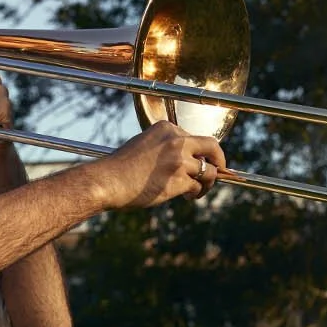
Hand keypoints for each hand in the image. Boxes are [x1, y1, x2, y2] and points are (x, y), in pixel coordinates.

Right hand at [93, 120, 226, 209]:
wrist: (107, 181)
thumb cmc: (120, 168)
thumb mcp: (143, 146)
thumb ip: (164, 148)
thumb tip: (186, 162)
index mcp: (166, 128)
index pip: (193, 137)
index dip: (198, 152)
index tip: (199, 161)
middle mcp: (176, 140)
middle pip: (211, 147)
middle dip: (218, 159)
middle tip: (219, 169)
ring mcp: (179, 160)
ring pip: (209, 170)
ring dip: (208, 182)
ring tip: (199, 191)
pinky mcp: (179, 179)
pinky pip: (198, 186)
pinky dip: (196, 193)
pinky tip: (188, 197)